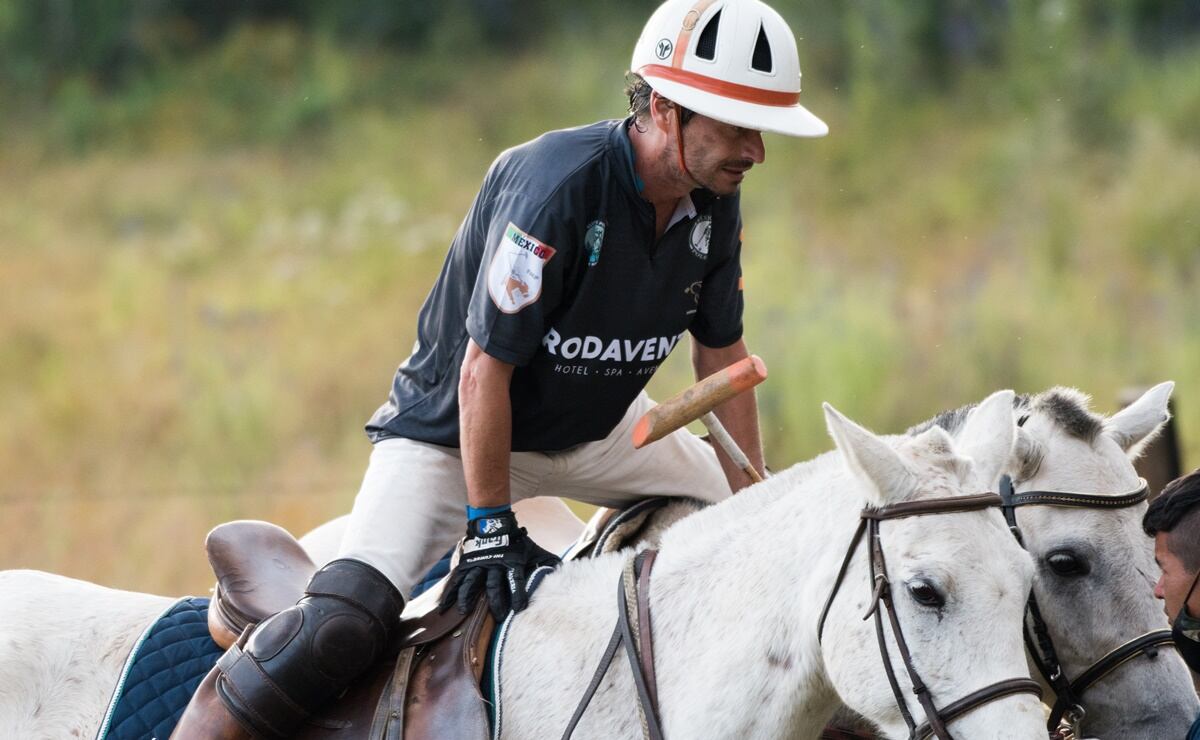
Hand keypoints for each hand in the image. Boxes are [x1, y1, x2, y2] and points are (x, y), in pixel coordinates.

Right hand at [439, 509, 560, 620]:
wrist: (494, 523)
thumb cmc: (516, 542)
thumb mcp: (533, 550)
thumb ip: (547, 562)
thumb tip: (562, 572)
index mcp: (511, 562)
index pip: (516, 580)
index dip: (518, 594)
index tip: (519, 609)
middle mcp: (494, 564)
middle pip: (493, 585)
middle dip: (496, 602)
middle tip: (497, 617)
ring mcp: (478, 565)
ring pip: (471, 583)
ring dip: (468, 598)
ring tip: (464, 612)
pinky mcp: (467, 565)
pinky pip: (457, 580)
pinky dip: (450, 593)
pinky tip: (445, 606)